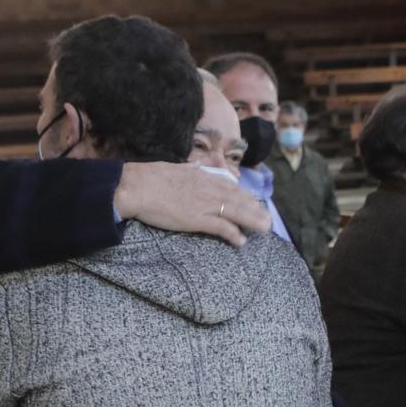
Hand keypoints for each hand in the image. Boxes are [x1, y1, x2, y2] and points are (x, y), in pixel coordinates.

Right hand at [115, 163, 269, 246]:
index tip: (254, 201)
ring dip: (253, 220)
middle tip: (267, 217)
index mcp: (202, 176)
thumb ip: (191, 169)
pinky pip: (221, 227)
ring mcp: (204, 204)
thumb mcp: (177, 167)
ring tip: (265, 228)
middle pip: (238, 199)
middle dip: (255, 208)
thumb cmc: (151, 177)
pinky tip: (241, 241)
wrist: (138, 186)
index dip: (244, 195)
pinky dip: (233, 234)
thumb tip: (197, 165)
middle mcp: (208, 189)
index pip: (229, 186)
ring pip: (236, 212)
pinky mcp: (197, 219)